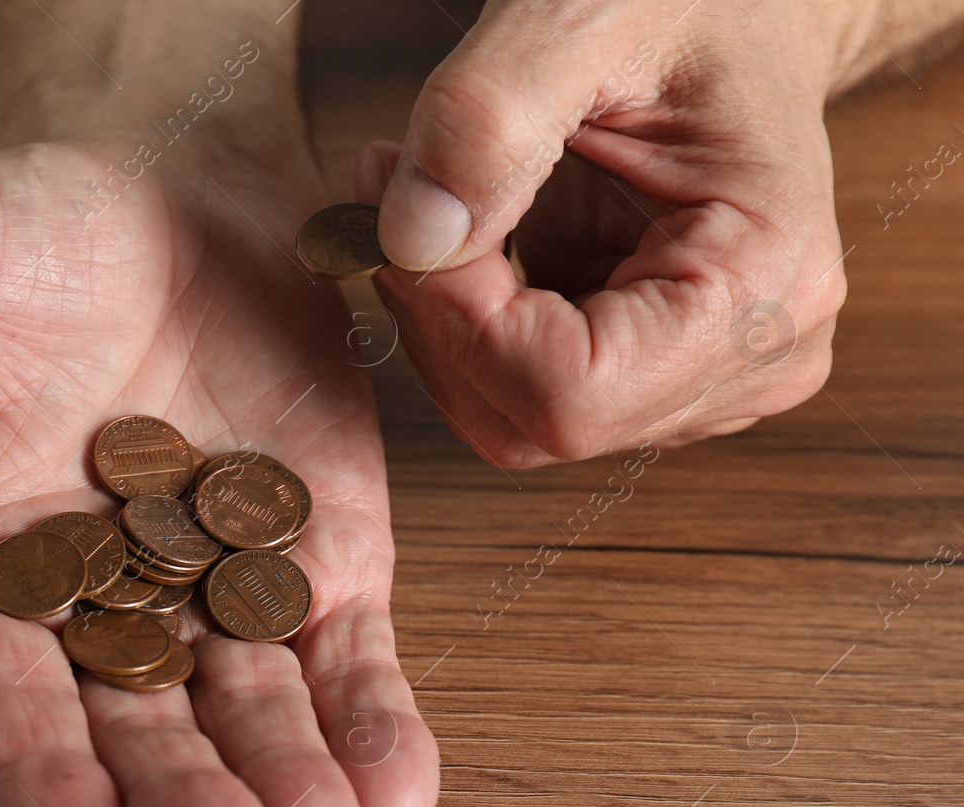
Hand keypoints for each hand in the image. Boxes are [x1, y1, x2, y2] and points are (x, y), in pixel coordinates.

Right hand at [0, 125, 438, 806]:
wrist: (157, 180)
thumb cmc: (9, 238)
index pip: (6, 716)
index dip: (38, 803)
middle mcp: (104, 613)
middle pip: (145, 745)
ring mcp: (221, 595)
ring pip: (256, 726)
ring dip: (293, 800)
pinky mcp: (324, 561)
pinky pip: (348, 661)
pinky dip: (372, 728)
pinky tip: (397, 795)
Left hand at [361, 0, 860, 465]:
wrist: (734, 6)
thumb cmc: (689, 0)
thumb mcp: (580, 17)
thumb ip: (487, 123)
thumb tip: (409, 238)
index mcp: (763, 286)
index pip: (569, 394)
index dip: (458, 325)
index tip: (399, 223)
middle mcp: (749, 357)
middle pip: (533, 422)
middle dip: (437, 320)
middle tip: (385, 196)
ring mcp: (700, 375)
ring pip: (511, 417)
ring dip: (439, 318)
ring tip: (414, 195)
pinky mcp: (647, 368)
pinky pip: (516, 386)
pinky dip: (461, 316)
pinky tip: (457, 228)